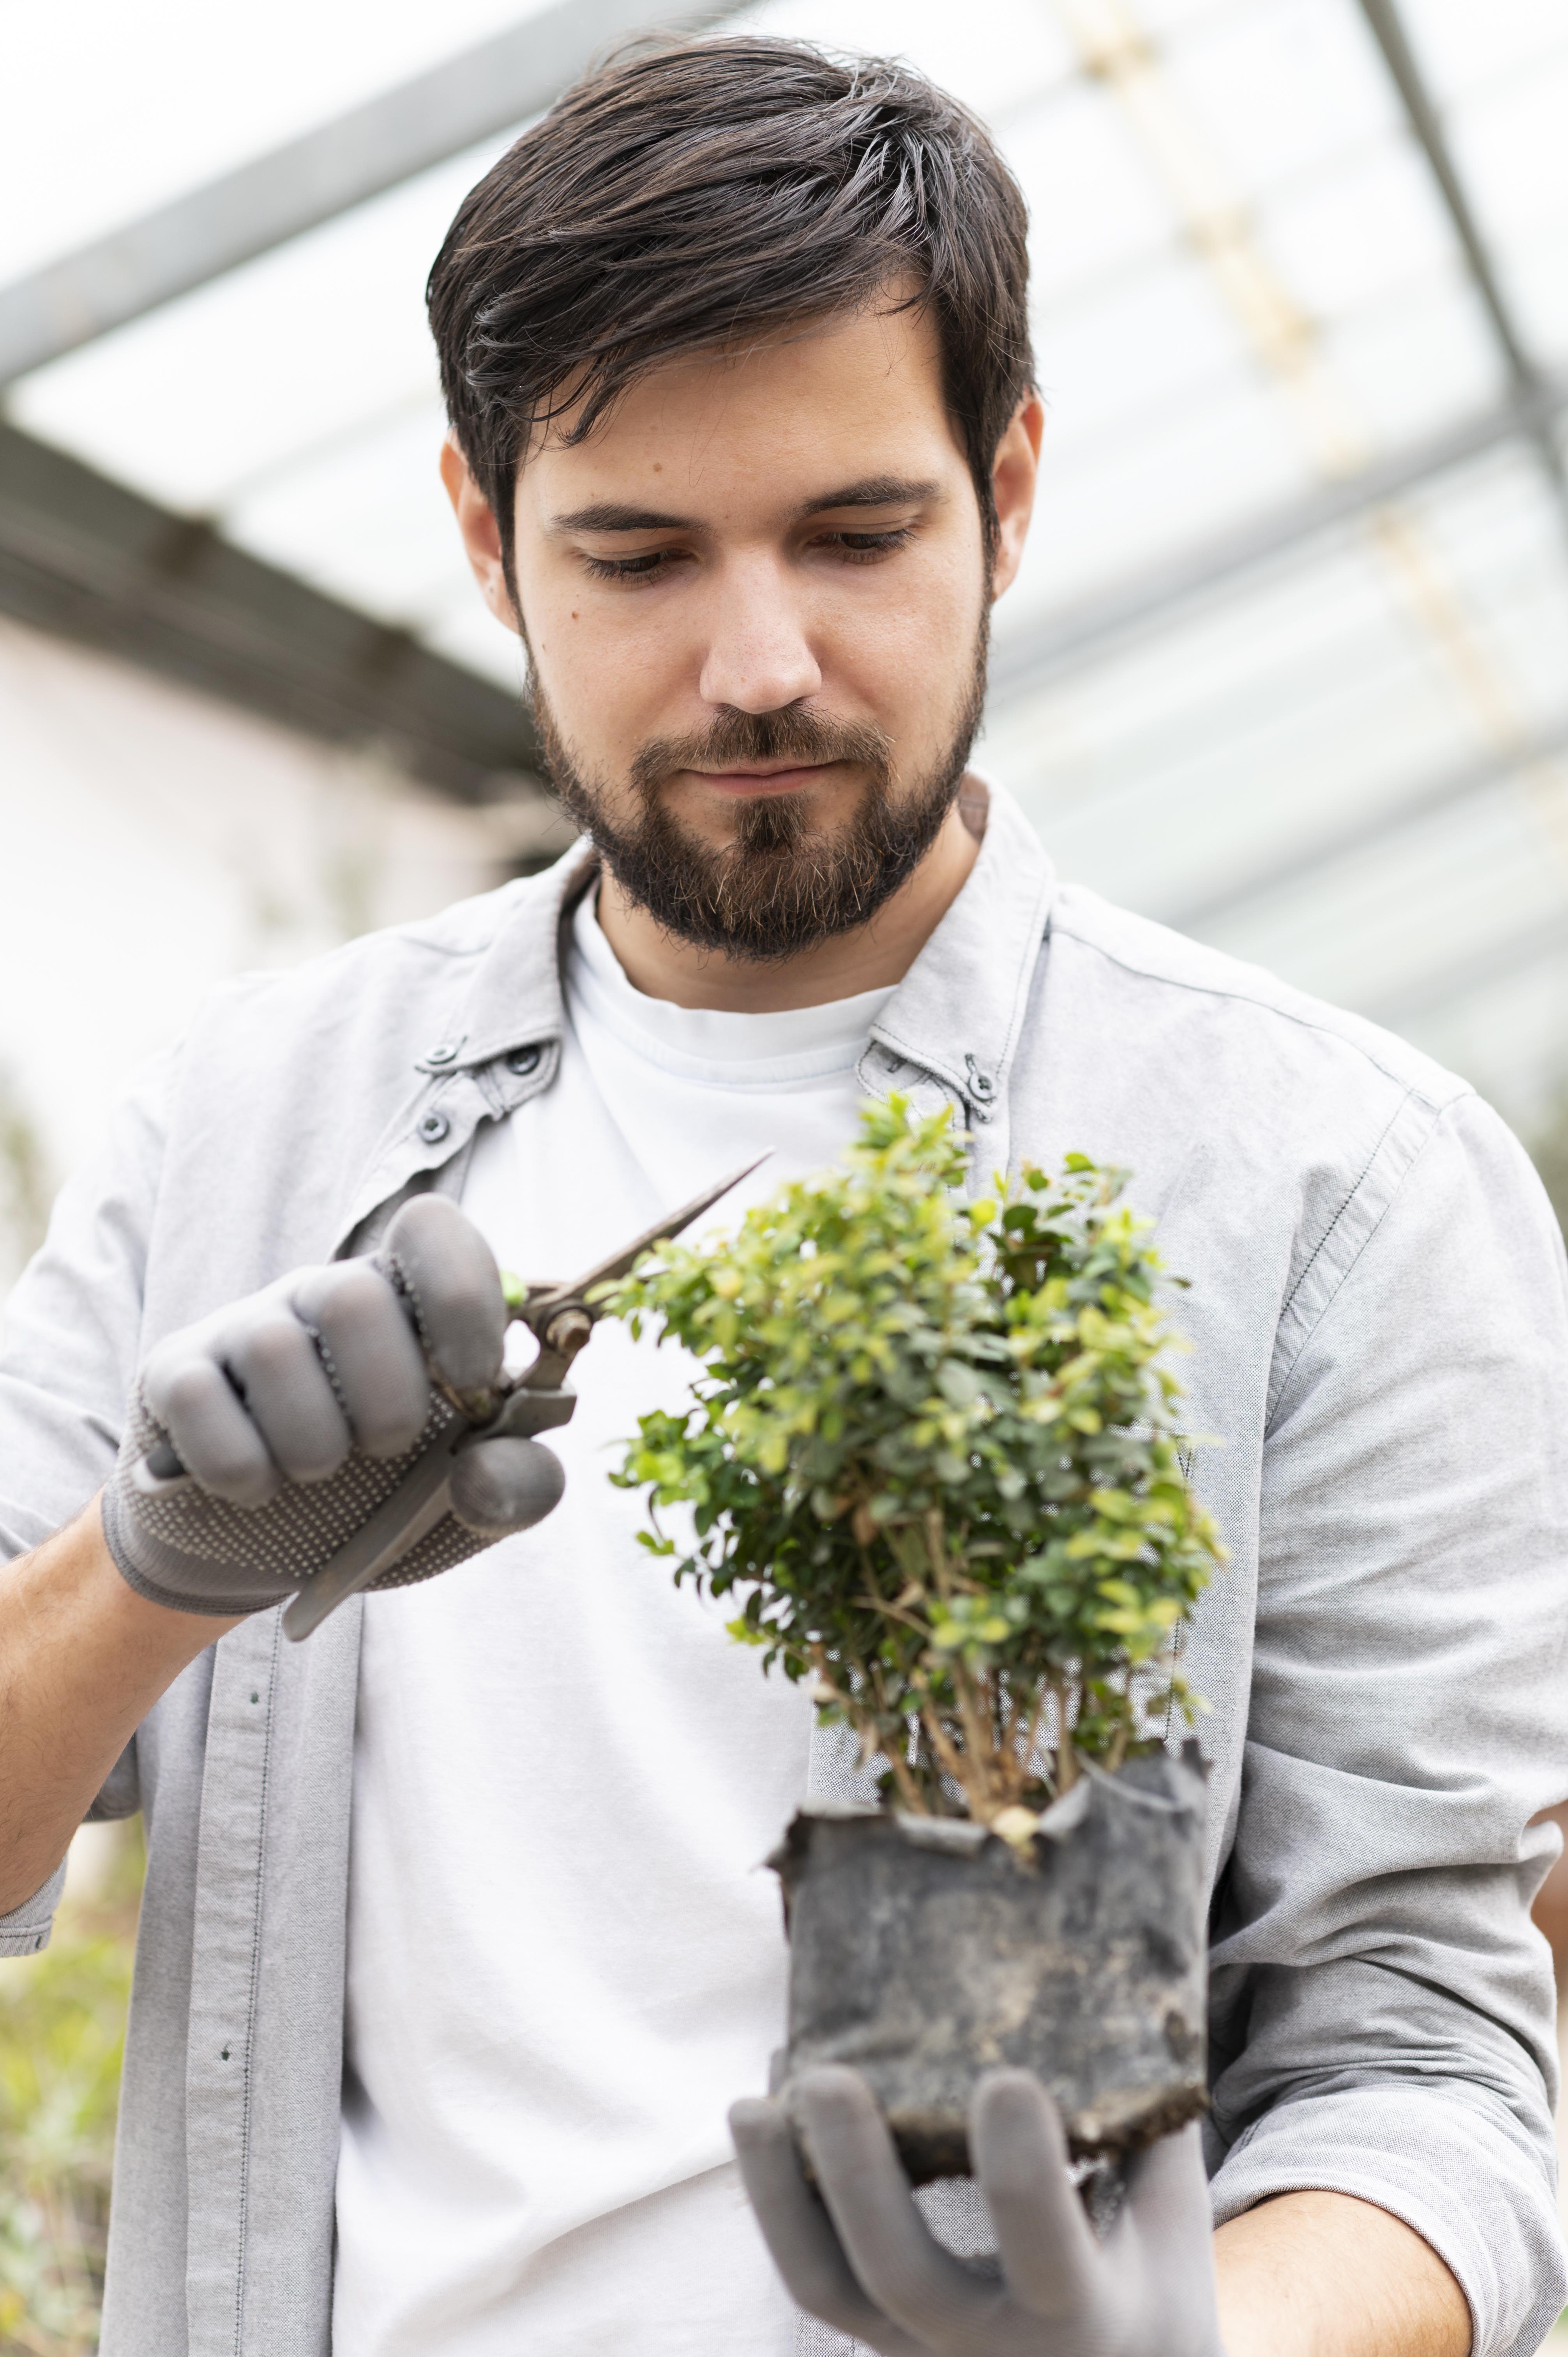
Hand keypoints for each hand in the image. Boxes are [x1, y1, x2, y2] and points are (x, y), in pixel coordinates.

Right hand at [100, 1195, 564, 1616]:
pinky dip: (239, 1465)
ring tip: (318, 1474)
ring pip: (274, 1349)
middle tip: (386, 1449)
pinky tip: (258, 1487)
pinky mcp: (174, 1373)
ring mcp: (243, 1329)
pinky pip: (197, 1399)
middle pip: (352, 1294)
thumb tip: (489, 1469)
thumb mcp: (472, 1504)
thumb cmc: (382, 1503)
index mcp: (406, 1305)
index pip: (431, 1228)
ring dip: (312, 1444)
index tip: (474, 1381)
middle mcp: (322, 1298)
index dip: (462, 1296)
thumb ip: (521, 1485)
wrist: (268, 1553)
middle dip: (386, 1398)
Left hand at [731, 2067, 1225, 2356]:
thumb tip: (1126, 1980)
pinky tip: (762, 2111)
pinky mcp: (874, 2334)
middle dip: (858, 2176)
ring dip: (781, 2192)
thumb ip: (1147, 2118)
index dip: (1021, 2173)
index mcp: (1081, 2313)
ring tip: (752, 2103)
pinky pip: (811, 2273)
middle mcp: (990, 2344)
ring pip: (825, 2288)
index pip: (1045, 2253)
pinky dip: (778, 2195)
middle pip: (902, 2277)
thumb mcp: (1168, 2215)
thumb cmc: (1152, 2280)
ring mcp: (919, 2346)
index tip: (1006, 2077)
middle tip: (827, 2078)